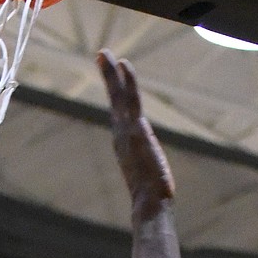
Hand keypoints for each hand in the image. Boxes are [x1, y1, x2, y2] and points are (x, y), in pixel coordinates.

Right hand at [98, 49, 174, 215]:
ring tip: (105, 53)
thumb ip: (147, 175)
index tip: (114, 81)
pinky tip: (124, 64)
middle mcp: (120, 135)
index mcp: (123, 144)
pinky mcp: (136, 129)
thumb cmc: (151, 199)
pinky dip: (127, 81)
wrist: (149, 204)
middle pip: (113, 100)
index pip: (118, 113)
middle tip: (101, 56)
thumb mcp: (147, 181)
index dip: (116, 95)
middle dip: (108, 77)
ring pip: (117, 96)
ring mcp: (126, 131)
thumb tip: (156, 190)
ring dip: (111, 73)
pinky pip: (131, 99)